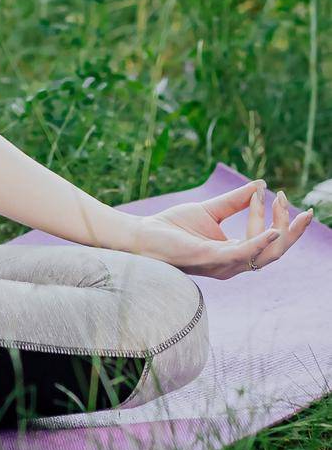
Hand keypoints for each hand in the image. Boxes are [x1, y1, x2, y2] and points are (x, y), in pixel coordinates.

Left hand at [133, 178, 314, 278]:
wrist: (143, 235)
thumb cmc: (173, 227)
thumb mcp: (210, 210)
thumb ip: (234, 201)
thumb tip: (259, 184)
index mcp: (233, 254)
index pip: (267, 240)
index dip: (275, 217)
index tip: (273, 191)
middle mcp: (233, 264)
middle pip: (275, 252)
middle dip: (293, 232)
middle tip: (305, 210)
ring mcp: (224, 265)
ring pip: (265, 254)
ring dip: (278, 228)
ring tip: (284, 205)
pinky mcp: (211, 259)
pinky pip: (243, 253)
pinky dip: (260, 241)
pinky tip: (274, 230)